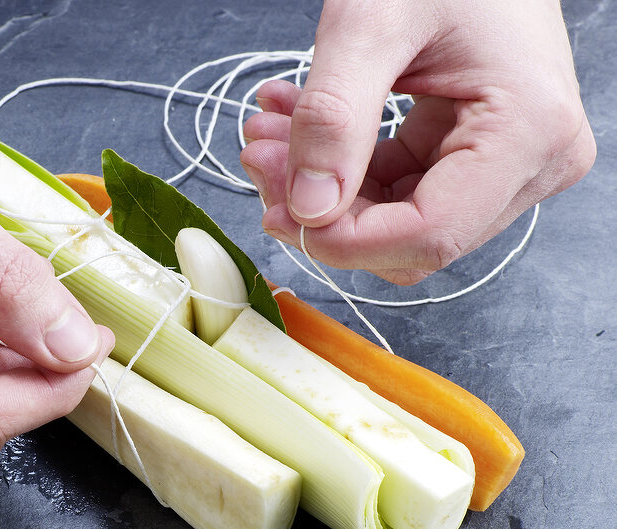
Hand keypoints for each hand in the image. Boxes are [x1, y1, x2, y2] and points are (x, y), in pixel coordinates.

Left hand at [239, 0, 595, 284]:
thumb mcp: (371, 23)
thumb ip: (334, 116)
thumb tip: (308, 209)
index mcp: (528, 132)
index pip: (427, 233)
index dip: (342, 240)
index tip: (276, 211)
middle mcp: (535, 163)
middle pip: (410, 239)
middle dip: (323, 211)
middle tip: (260, 156)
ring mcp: (511, 167)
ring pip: (396, 225)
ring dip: (322, 191)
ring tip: (270, 133)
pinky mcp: (480, 159)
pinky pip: (398, 194)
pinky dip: (340, 170)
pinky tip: (295, 128)